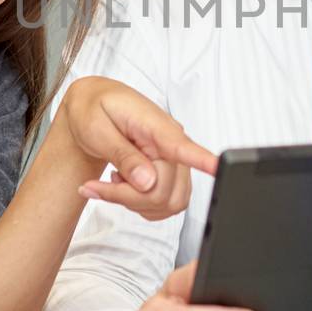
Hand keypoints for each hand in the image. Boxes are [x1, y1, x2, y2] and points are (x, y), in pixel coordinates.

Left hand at [57, 76, 217, 220]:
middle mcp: (171, 143)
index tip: (219, 167)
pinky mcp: (171, 173)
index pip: (182, 146)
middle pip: (165, 190)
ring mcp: (174, 160)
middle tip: (99, 186)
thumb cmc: (93, 109)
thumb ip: (122, 155)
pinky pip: (167, 204)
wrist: (92, 105)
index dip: (202, 159)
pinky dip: (142, 205)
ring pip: (169, 201)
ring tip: (114, 183)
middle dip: (128, 197)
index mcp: (155, 125)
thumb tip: (147, 182)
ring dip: (136, 202)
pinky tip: (126, 188)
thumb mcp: (98, 129)